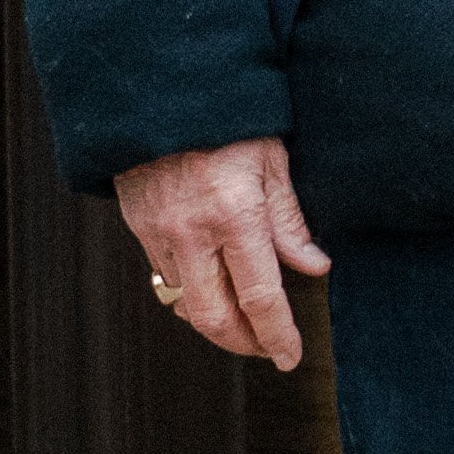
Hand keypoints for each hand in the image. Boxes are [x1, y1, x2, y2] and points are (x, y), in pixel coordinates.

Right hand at [115, 139, 326, 370]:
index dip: (277, 335)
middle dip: (243, 343)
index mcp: (235, 216)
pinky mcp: (138, 226)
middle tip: (268, 349)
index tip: (292, 357)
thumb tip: (315, 267)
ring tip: (245, 322)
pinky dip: (189, 291)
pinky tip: (212, 287)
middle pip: (213, 316)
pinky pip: (164, 275)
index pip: (260, 296)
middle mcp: (192, 233)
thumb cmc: (229, 123)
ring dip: (215, 320)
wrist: (161, 95)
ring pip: (184, 301)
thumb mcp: (273, 162)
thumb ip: (291, 220)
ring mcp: (159, 232)